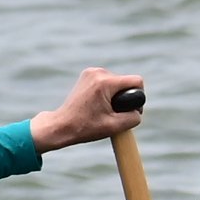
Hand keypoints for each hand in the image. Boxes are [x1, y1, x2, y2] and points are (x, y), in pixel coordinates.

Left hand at [29, 68, 147, 152]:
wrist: (61, 126)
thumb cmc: (85, 127)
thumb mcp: (114, 126)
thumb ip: (133, 118)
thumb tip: (138, 110)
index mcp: (105, 82)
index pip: (137, 81)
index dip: (138, 96)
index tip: (129, 110)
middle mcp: (98, 72)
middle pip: (126, 82)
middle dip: (124, 98)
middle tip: (113, 114)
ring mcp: (91, 72)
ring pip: (117, 82)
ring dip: (116, 95)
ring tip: (103, 110)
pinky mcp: (87, 74)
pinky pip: (107, 81)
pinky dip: (107, 92)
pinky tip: (98, 104)